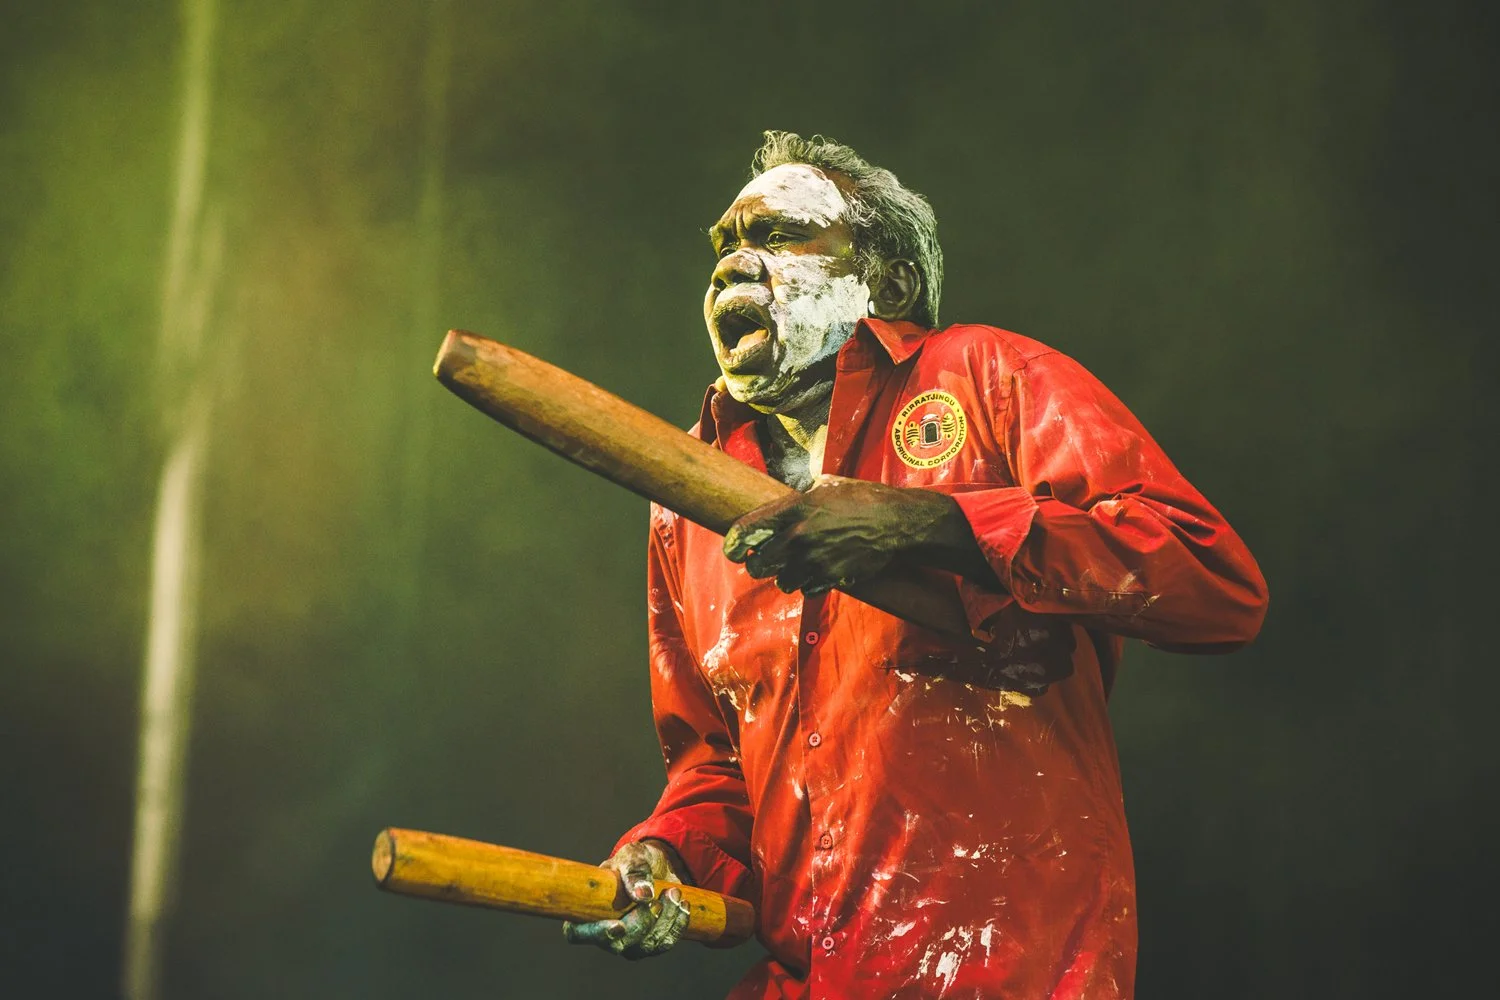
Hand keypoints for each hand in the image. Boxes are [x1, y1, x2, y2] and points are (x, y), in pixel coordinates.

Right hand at [562, 840, 691, 959]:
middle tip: (659, 898)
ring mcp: (629, 941)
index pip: (578, 933)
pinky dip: (677, 925)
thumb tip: (642, 895)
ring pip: (645, 945)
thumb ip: (634, 870)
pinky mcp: (651, 942)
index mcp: (587, 910)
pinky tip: (683, 905)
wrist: (659, 866)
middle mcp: (606, 932)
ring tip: (674, 892)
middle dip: (643, 923)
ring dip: (664, 921)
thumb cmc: (636, 860)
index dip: (597, 934)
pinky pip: (664, 943)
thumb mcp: (633, 855)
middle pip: (619, 944)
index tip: (619, 926)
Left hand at [723, 475, 970, 594]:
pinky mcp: (830, 577)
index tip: (732, 549)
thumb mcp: (825, 485)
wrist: (893, 521)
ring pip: (782, 582)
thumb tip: (784, 501)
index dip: (734, 544)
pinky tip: (816, 572)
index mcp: (793, 510)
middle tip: (764, 561)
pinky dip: (808, 584)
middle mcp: (798, 537)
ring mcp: (813, 561)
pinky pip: (806, 590)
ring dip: (785, 576)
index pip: (747, 531)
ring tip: (795, 566)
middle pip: (758, 565)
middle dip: (758, 564)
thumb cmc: (861, 497)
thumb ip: (799, 497)